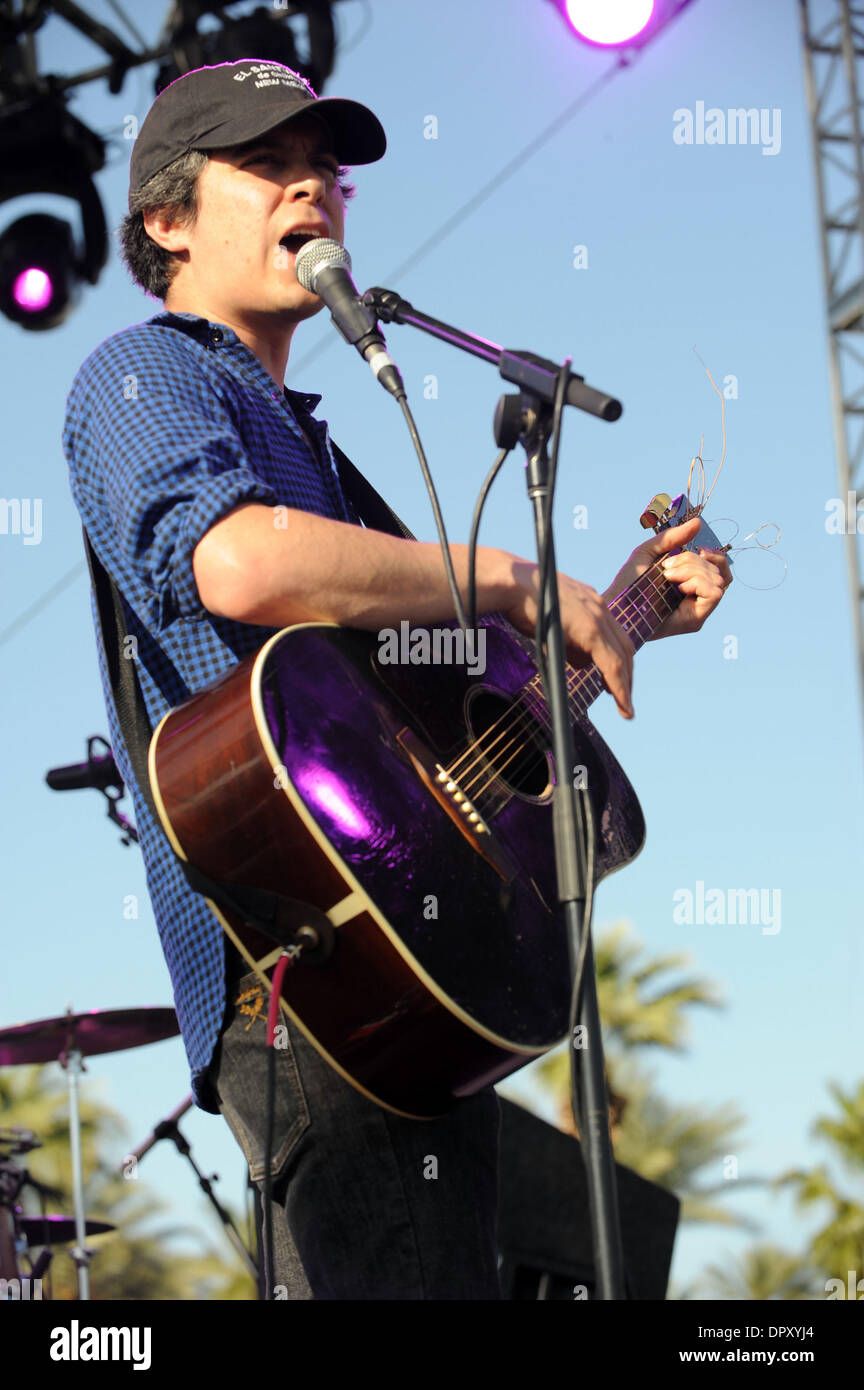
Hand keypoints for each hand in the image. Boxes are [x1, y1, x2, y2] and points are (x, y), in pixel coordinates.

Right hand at [503, 559, 634, 718]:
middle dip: (627, 676)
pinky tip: (621, 703)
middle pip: (625, 646)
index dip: (620, 660)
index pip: (614, 635)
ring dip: (625, 685)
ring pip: (622, 658)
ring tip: (624, 708)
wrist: (512, 585)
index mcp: (591, 603)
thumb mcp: (553, 624)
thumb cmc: (523, 602)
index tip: (618, 680)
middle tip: (625, 699)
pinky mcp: (591, 630)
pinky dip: (619, 687)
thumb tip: (581, 663)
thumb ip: (570, 642)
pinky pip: (612, 664)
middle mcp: (600, 607)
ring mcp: (597, 617)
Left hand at [602, 516, 731, 640]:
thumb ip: (672, 537)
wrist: (617, 605)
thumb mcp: (649, 551)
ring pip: (718, 580)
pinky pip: (714, 593)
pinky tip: (678, 587)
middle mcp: (696, 598)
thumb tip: (698, 523)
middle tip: (667, 568)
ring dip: (693, 570)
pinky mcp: (696, 620)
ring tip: (668, 576)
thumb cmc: (629, 582)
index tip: (700, 549)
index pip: (720, 569)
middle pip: (717, 571)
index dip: (716, 556)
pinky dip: (698, 582)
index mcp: (690, 583)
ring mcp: (697, 610)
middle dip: (693, 561)